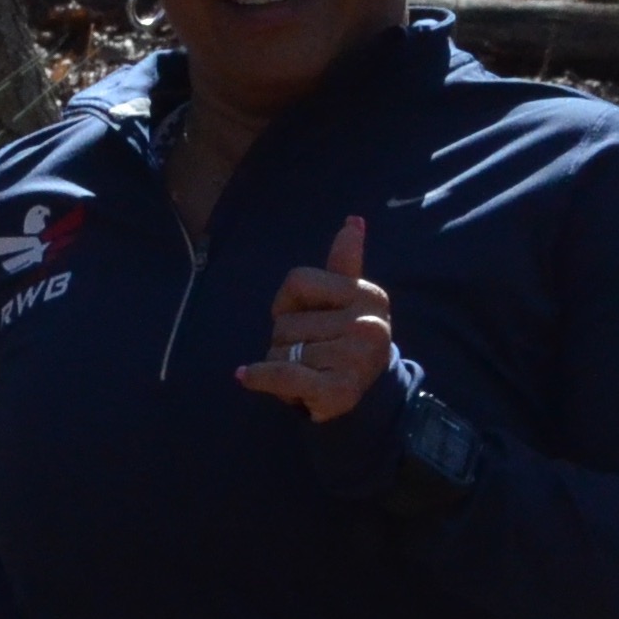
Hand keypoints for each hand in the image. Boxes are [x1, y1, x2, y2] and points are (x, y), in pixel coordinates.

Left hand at [238, 211, 396, 422]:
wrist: (371, 398)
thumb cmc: (348, 341)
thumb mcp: (348, 300)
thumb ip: (345, 263)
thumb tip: (353, 220)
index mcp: (367, 295)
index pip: (297, 281)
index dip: (286, 302)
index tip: (302, 319)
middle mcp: (367, 325)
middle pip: (285, 321)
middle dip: (284, 340)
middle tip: (308, 355)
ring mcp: (354, 359)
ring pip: (280, 350)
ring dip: (280, 364)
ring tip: (305, 372)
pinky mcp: (338, 391)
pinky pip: (282, 374)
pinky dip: (259, 377)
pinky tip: (246, 377)